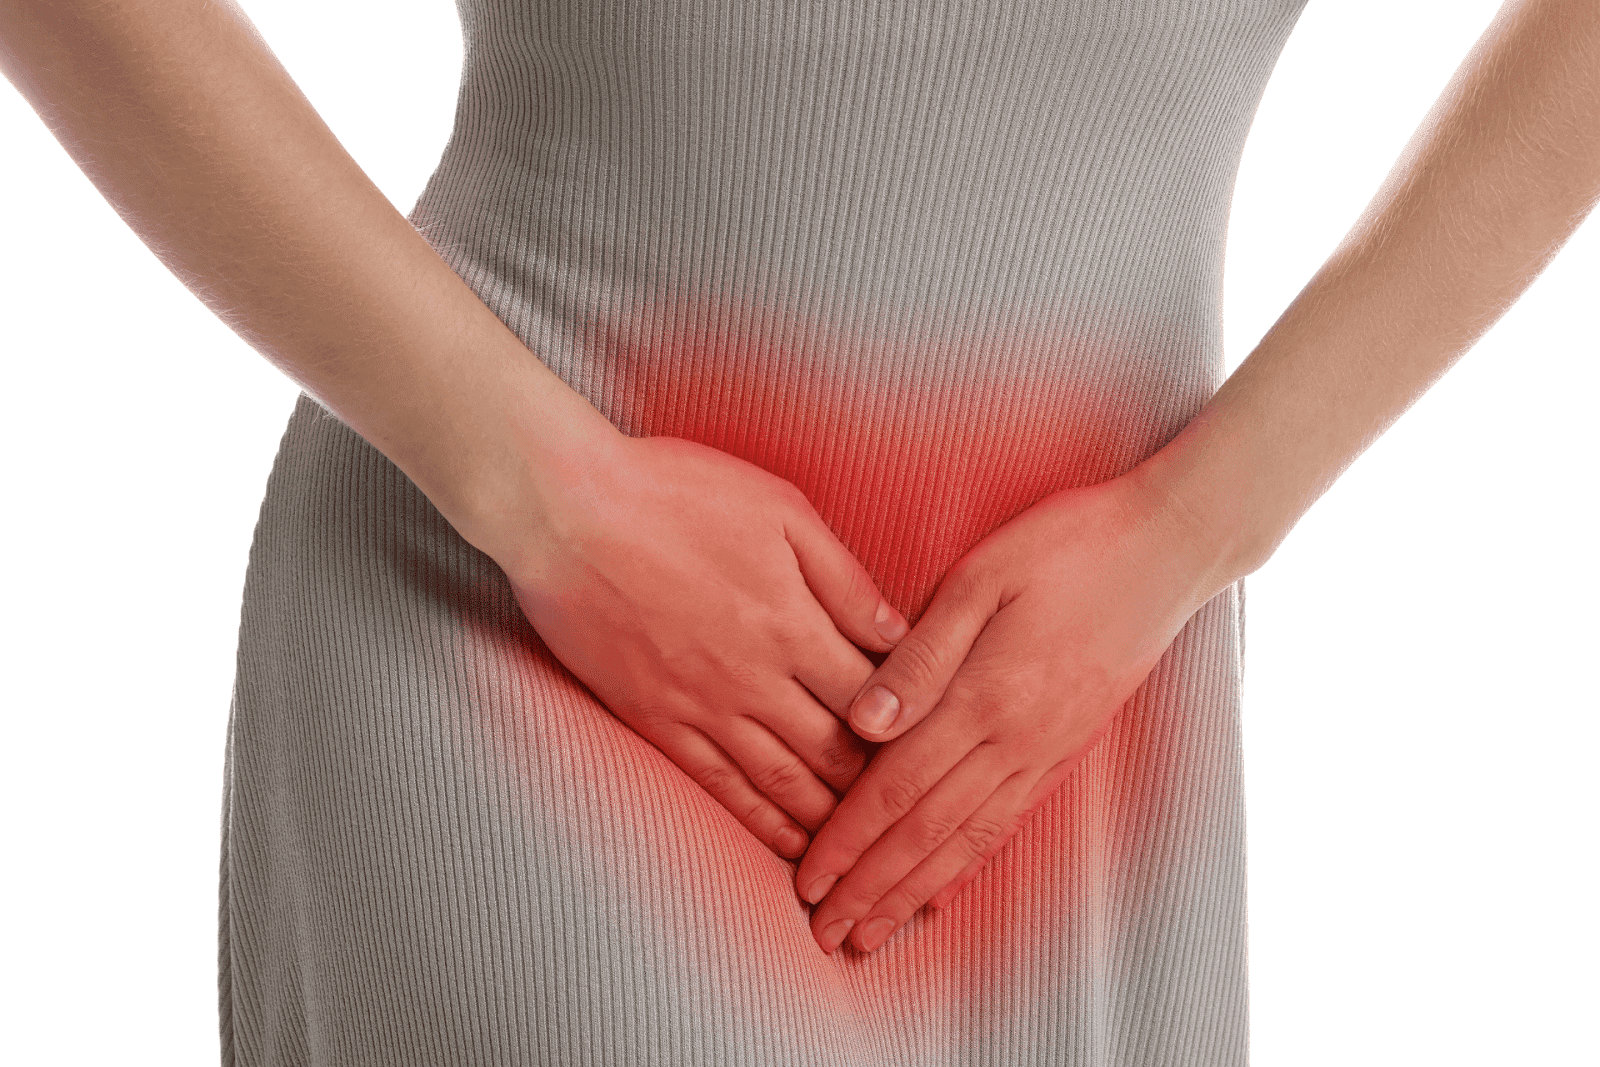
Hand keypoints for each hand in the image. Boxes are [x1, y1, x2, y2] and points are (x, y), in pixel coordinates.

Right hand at [501, 433, 909, 860]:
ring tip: (867, 844)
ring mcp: (702, 705)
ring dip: (830, 820)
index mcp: (792, 622)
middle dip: (881, 786)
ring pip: (783, 782)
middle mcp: (754, 677)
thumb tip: (900, 633)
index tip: (936, 749)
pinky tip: (790, 844)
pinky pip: (719, 786)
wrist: (565, 511)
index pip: (873, 698)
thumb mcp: (779, 509)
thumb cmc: (675, 493)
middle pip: (836, 751)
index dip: (910, 730)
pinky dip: (762, 822)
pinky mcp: (657, 719)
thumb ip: (843, 577)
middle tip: (914, 809)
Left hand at [792, 471, 1231, 952]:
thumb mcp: (982, 577)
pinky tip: (944, 887)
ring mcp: (1047, 749)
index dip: (847, 840)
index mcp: (983, 696)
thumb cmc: (1068, 545)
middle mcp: (1016, 739)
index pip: (895, 786)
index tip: (807, 880)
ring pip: (968, 841)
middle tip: (825, 933)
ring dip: (914, 892)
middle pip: (925, 832)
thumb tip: (861, 723)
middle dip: (870, 888)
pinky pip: (1009, 822)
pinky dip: (969, 865)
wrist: (1168, 549)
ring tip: (873, 932)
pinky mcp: (1069, 747)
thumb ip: (920, 655)